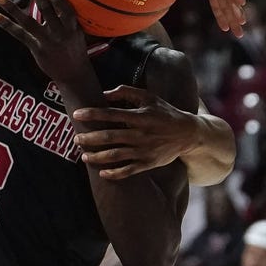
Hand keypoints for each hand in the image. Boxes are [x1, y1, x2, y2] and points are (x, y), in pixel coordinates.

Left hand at [0, 0, 90, 83]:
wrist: (73, 74)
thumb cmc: (75, 48)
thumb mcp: (79, 31)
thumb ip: (69, 16)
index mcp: (72, 26)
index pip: (67, 10)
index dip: (59, 0)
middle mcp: (59, 32)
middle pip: (46, 8)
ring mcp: (46, 40)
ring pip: (28, 21)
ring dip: (12, 9)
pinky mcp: (36, 48)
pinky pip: (20, 34)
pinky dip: (7, 25)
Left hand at [72, 85, 197, 178]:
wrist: (189, 134)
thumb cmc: (164, 113)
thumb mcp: (148, 97)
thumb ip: (126, 92)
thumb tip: (103, 94)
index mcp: (139, 117)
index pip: (111, 114)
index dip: (92, 114)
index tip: (76, 114)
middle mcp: (140, 134)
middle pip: (110, 137)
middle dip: (90, 138)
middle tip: (76, 139)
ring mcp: (144, 150)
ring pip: (116, 155)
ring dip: (98, 156)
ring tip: (84, 156)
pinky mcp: (149, 163)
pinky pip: (129, 170)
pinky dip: (115, 173)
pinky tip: (102, 173)